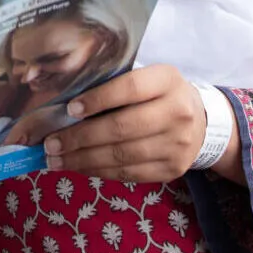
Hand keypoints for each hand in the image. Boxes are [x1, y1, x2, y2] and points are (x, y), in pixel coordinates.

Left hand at [43, 64, 236, 183]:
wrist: (201, 124)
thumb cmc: (159, 96)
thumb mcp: (148, 78)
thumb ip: (116, 86)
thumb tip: (65, 107)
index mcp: (168, 80)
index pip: (130, 88)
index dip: (98, 99)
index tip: (70, 109)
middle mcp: (178, 112)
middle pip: (121, 127)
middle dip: (80, 138)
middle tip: (51, 143)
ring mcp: (177, 144)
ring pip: (121, 156)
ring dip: (82, 160)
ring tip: (55, 159)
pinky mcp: (171, 169)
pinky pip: (128, 174)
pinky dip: (98, 171)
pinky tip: (78, 167)